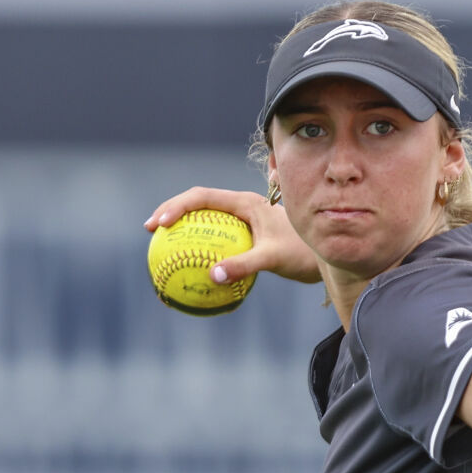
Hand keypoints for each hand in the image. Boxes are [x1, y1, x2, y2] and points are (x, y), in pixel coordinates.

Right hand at [145, 188, 322, 284]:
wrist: (322, 256)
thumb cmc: (301, 253)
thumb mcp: (273, 258)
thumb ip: (244, 264)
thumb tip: (212, 275)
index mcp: (244, 203)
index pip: (202, 197)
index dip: (177, 206)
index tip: (160, 223)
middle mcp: (239, 208)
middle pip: (196, 204)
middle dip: (169, 212)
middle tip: (149, 230)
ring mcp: (239, 222)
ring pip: (203, 222)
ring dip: (181, 231)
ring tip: (158, 249)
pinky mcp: (242, 237)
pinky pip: (214, 241)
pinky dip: (198, 250)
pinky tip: (186, 271)